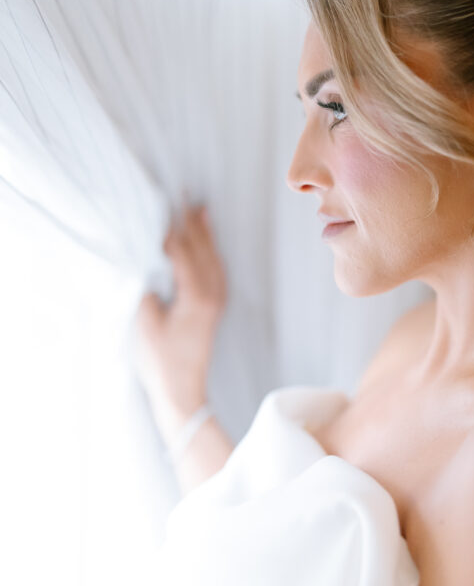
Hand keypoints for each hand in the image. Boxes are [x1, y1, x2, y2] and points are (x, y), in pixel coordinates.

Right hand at [134, 201, 227, 441]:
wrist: (182, 391)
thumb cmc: (160, 360)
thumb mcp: (144, 321)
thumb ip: (146, 286)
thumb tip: (144, 259)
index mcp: (196, 295)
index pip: (182, 251)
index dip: (171, 228)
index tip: (161, 205)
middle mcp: (212, 294)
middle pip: (202, 249)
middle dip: (192, 223)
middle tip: (184, 195)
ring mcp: (216, 301)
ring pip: (213, 258)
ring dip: (204, 234)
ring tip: (198, 209)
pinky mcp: (215, 308)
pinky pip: (216, 270)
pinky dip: (209, 252)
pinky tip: (205, 244)